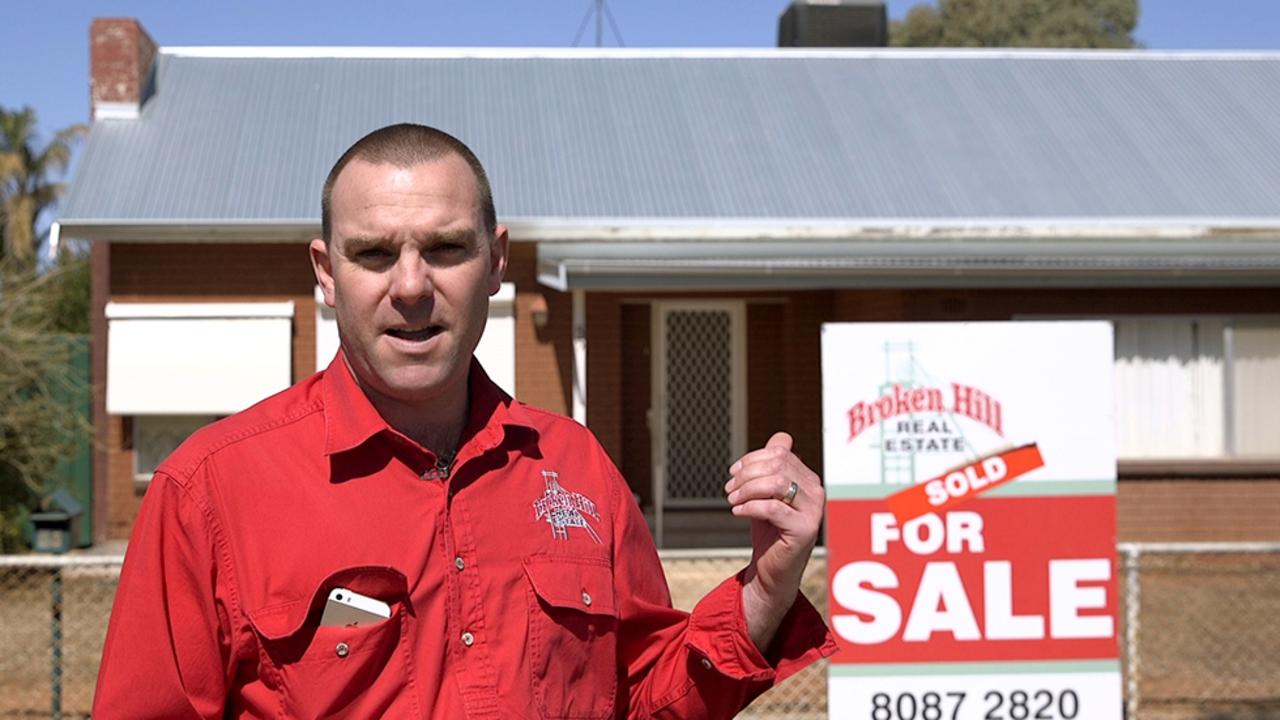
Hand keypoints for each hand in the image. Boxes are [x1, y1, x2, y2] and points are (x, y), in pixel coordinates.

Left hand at [724, 431, 824, 651]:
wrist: (772, 571)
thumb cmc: (769, 531)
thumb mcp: (767, 494)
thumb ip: (773, 467)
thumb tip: (782, 436)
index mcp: (808, 479)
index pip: (780, 453)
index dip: (752, 459)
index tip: (733, 473)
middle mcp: (816, 491)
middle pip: (778, 465)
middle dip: (747, 474)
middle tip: (729, 489)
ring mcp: (813, 511)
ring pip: (777, 483)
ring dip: (747, 489)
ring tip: (732, 501)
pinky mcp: (804, 530)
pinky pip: (773, 508)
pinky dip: (750, 507)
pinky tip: (738, 513)